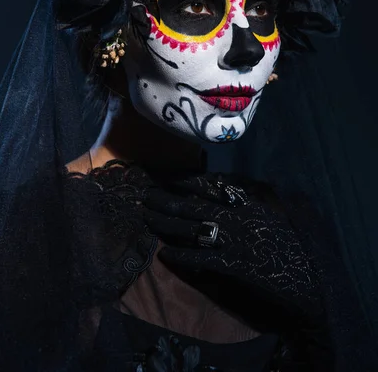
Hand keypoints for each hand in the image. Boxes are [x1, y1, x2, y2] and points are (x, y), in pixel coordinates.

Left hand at [144, 176, 324, 330]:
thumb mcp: (275, 215)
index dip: (189, 182)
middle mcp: (239, 218)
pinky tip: (164, 253)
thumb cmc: (293, 246)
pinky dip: (182, 255)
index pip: (214, 187)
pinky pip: (202, 258)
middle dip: (168, 199)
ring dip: (167, 223)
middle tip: (145, 195)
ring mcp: (236, 241)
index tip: (170, 178)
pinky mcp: (234, 265)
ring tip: (146, 217)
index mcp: (249, 204)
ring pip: (193, 228)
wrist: (310, 279)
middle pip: (195, 206)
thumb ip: (253, 202)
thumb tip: (234, 190)